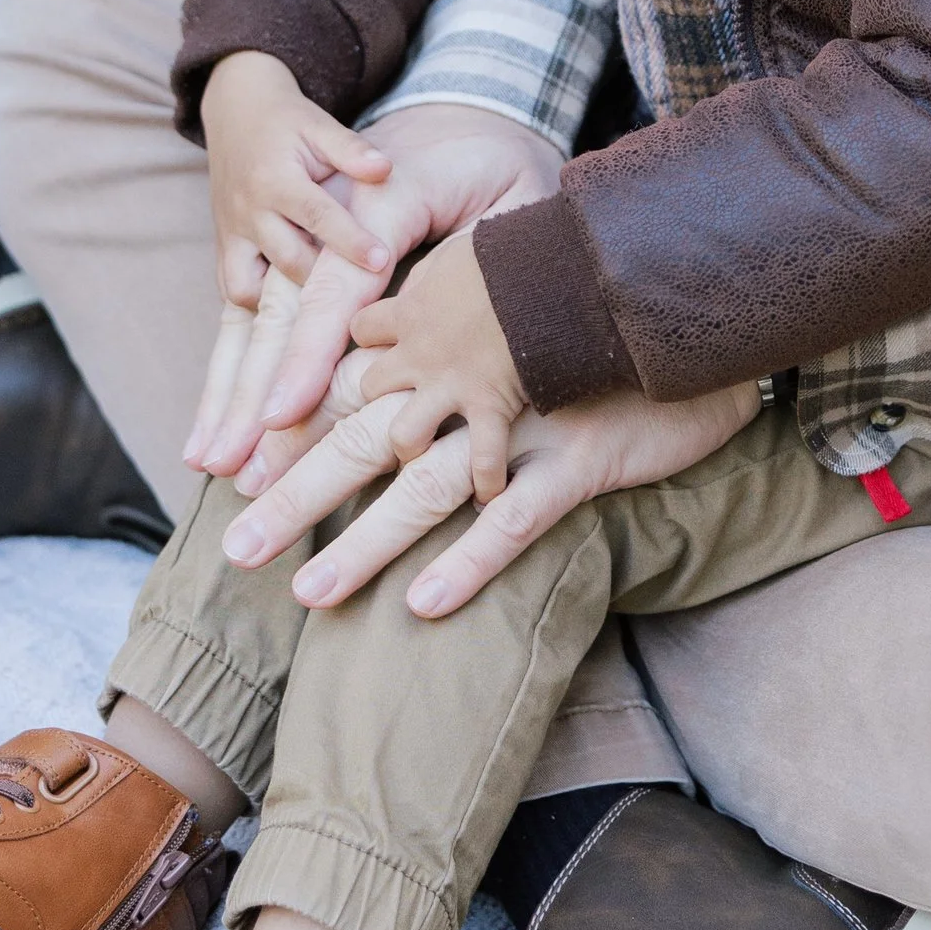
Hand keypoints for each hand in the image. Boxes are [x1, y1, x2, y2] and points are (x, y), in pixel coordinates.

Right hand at [187, 102, 563, 484]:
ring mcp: (293, 224)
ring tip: (205, 462)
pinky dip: (229, 370)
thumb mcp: (518, 188)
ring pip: (253, 317)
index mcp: (383, 195)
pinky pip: (249, 312)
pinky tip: (212, 428)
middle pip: (281, 310)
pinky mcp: (282, 242)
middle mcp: (320, 211)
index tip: (285, 415)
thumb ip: (501, 251)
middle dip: (253, 391)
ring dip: (227, 392)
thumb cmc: (493, 157)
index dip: (311, 354)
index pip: (337, 284)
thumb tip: (496, 323)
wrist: (452, 103)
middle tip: (232, 464)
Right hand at [198, 51, 394, 313]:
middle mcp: (248, 211)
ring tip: (325, 305)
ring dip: (287, 302)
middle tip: (364, 294)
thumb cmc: (287, 122)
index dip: (350, 240)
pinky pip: (232, 289)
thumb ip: (351, 149)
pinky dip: (258, 304)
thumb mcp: (319, 125)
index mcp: (274, 179)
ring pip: (251, 286)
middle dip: (324, 280)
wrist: (236, 114)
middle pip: (287, 259)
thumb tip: (384, 170)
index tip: (381, 261)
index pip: (316, 216)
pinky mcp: (223, 247)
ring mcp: (231, 233)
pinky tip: (292, 311)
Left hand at [221, 369, 760, 619]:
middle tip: (233, 545)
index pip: (354, 390)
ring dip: (364, 544)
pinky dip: (469, 562)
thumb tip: (390, 354)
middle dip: (296, 495)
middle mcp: (474, 386)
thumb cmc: (604, 330)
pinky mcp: (575, 461)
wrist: (696, 325)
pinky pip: (514, 519)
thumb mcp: (520, 325)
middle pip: (366, 441)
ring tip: (306, 594)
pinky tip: (425, 604)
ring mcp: (523, 424)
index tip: (234, 471)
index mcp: (454, 350)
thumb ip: (456, 342)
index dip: (294, 432)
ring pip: (426, 489)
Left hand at [345, 229, 526, 503]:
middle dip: (364, 408)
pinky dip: (486, 480)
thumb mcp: (463, 249)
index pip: (362, 328)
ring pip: (402, 434)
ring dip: (410, 449)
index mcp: (413, 309)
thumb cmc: (511, 249)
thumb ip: (442, 270)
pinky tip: (489, 494)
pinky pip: (481, 457)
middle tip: (362, 428)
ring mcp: (452, 383)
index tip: (371, 351)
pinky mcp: (491, 404)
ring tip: (420, 464)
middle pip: (367, 387)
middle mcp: (420, 351)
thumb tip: (435, 277)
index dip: (363, 341)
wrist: (544, 267)